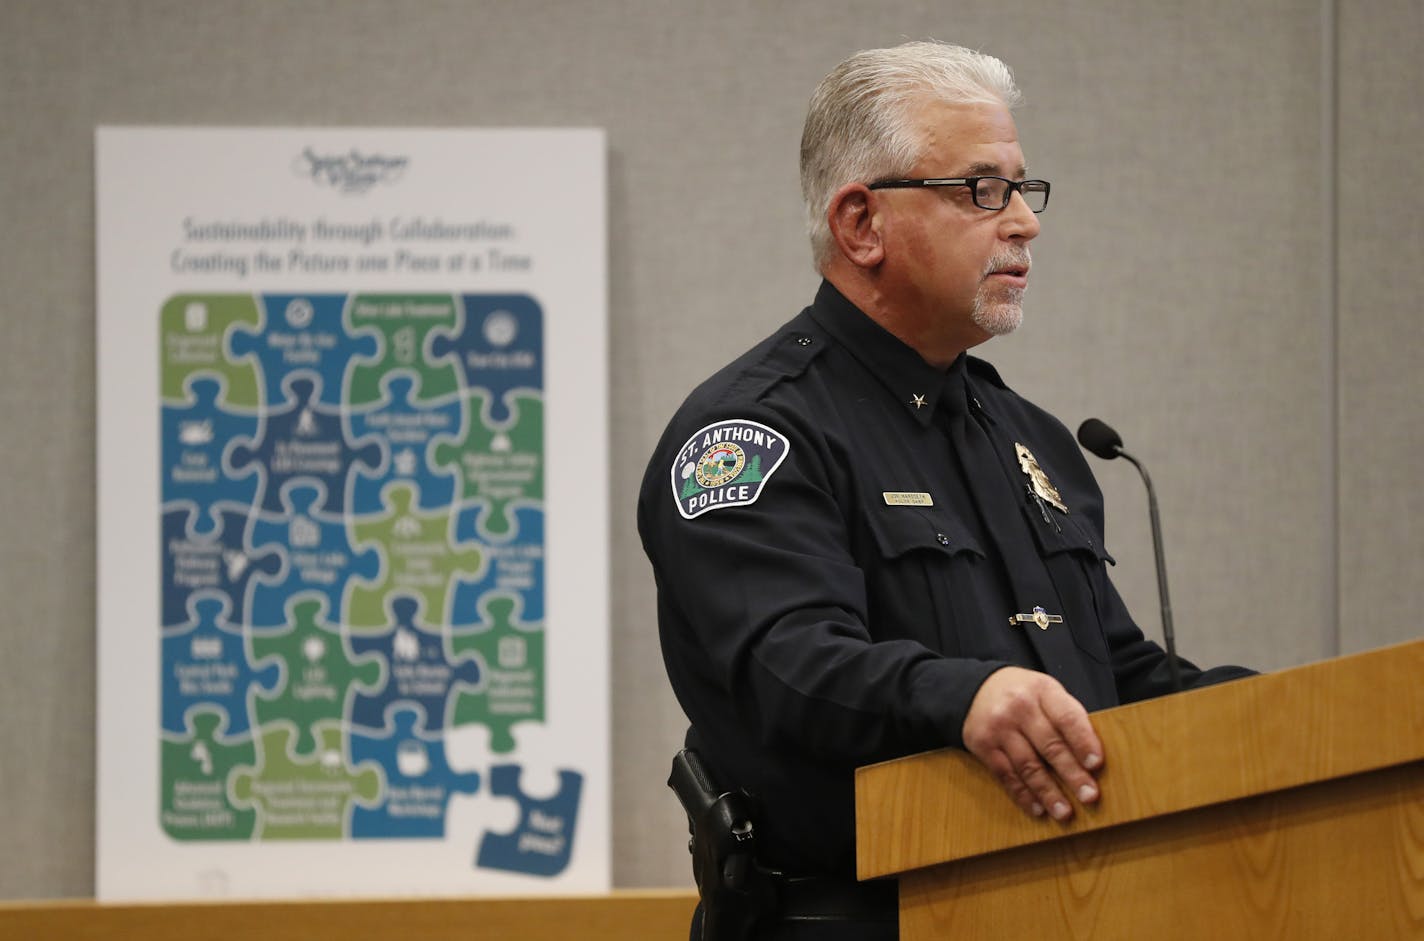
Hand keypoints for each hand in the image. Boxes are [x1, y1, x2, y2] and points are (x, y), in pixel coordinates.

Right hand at [961, 667, 1103, 821]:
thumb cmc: (1024, 695)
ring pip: (1027, 765)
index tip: (1096, 764)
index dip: (1083, 742)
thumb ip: (1068, 718)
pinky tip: (1037, 808)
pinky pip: (1005, 775)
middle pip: (1050, 745)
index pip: (1067, 717)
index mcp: (1042, 690)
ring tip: (1065, 812)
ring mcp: (998, 727)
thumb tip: (1092, 759)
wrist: (977, 689)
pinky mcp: (982, 745)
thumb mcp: (1047, 692)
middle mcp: (1019, 707)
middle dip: (1072, 774)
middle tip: (1089, 796)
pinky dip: (1023, 794)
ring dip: (1048, 792)